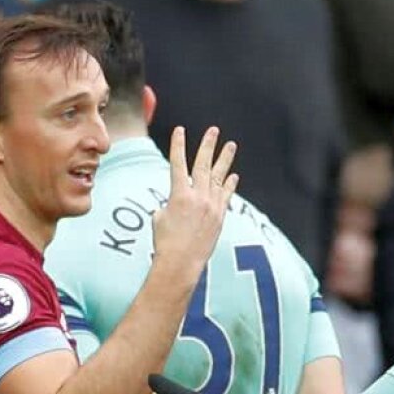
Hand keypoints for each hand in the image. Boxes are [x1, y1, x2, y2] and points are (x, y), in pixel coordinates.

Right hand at [152, 126, 238, 281]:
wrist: (180, 263)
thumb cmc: (165, 242)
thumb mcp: (159, 218)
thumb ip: (168, 204)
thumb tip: (173, 204)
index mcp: (179, 194)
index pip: (177, 163)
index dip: (178, 145)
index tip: (180, 130)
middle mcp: (198, 197)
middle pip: (203, 165)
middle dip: (208, 145)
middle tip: (214, 130)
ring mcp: (212, 206)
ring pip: (219, 177)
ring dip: (225, 160)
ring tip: (231, 145)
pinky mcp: (220, 217)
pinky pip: (226, 196)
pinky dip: (229, 185)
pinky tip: (234, 175)